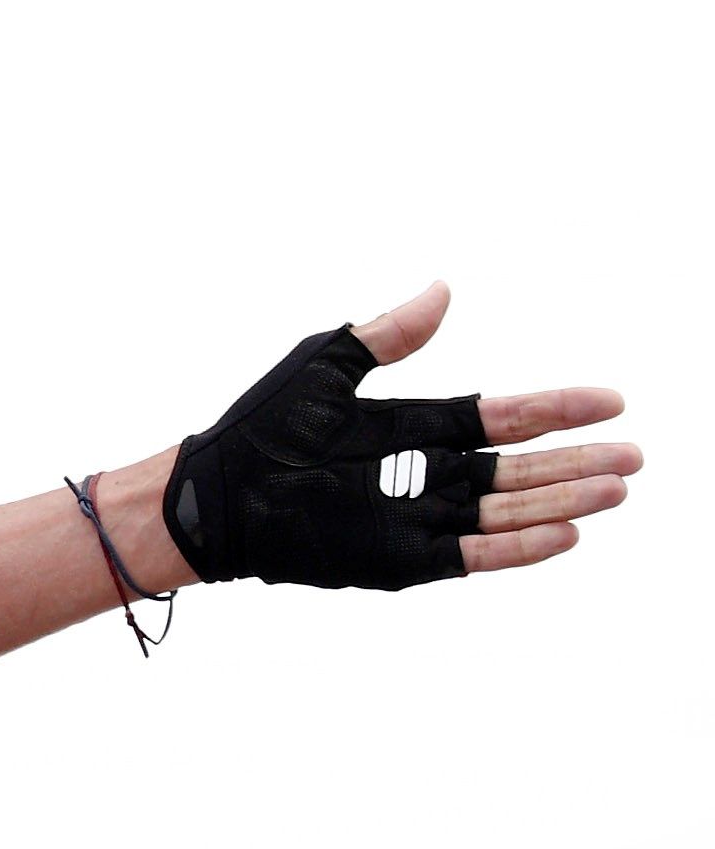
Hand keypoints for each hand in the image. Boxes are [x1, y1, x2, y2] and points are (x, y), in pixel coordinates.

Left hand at [171, 284, 638, 587]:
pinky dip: (518, 547)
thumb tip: (443, 290)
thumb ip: (389, 334)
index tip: (612, 402)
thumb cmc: (261, 427)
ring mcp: (420, 517)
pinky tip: (563, 533)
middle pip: (522, 469)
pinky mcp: (403, 558)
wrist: (214, 492)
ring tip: (614, 490)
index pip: (506, 416)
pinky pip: (472, 555)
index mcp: (419, 427)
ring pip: (510, 512)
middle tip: (634, 457)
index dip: (559, 410)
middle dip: (578, 462)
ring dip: (563, 501)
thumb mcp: (327, 367)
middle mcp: (430, 474)